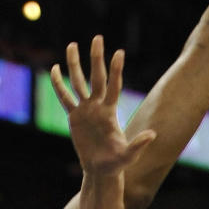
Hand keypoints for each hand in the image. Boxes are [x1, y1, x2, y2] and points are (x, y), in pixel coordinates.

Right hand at [50, 37, 155, 174]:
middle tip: (97, 38)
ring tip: (72, 44)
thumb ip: (138, 144)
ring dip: (75, 64)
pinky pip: (65, 97)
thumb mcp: (128, 156)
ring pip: (78, 82)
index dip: (115, 70)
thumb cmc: (117, 163)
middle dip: (97, 58)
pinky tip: (55, 69)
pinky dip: (59, 84)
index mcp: (110, 112)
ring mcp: (86, 109)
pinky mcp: (74, 116)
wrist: (101, 170)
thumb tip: (153, 135)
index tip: (119, 52)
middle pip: (96, 77)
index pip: (113, 86)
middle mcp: (98, 106)